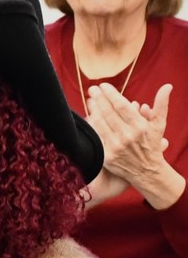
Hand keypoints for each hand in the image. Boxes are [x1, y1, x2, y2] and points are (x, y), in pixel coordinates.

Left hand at [85, 83, 181, 207]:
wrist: (147, 171)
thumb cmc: (152, 145)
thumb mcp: (159, 125)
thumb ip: (161, 105)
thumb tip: (167, 86)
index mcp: (140, 126)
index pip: (122, 106)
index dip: (111, 95)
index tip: (104, 86)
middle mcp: (127, 136)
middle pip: (109, 113)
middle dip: (99, 99)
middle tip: (92, 89)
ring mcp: (116, 147)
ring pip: (101, 124)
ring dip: (93, 110)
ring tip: (89, 100)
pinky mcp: (107, 156)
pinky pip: (97, 138)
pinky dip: (92, 126)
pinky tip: (88, 117)